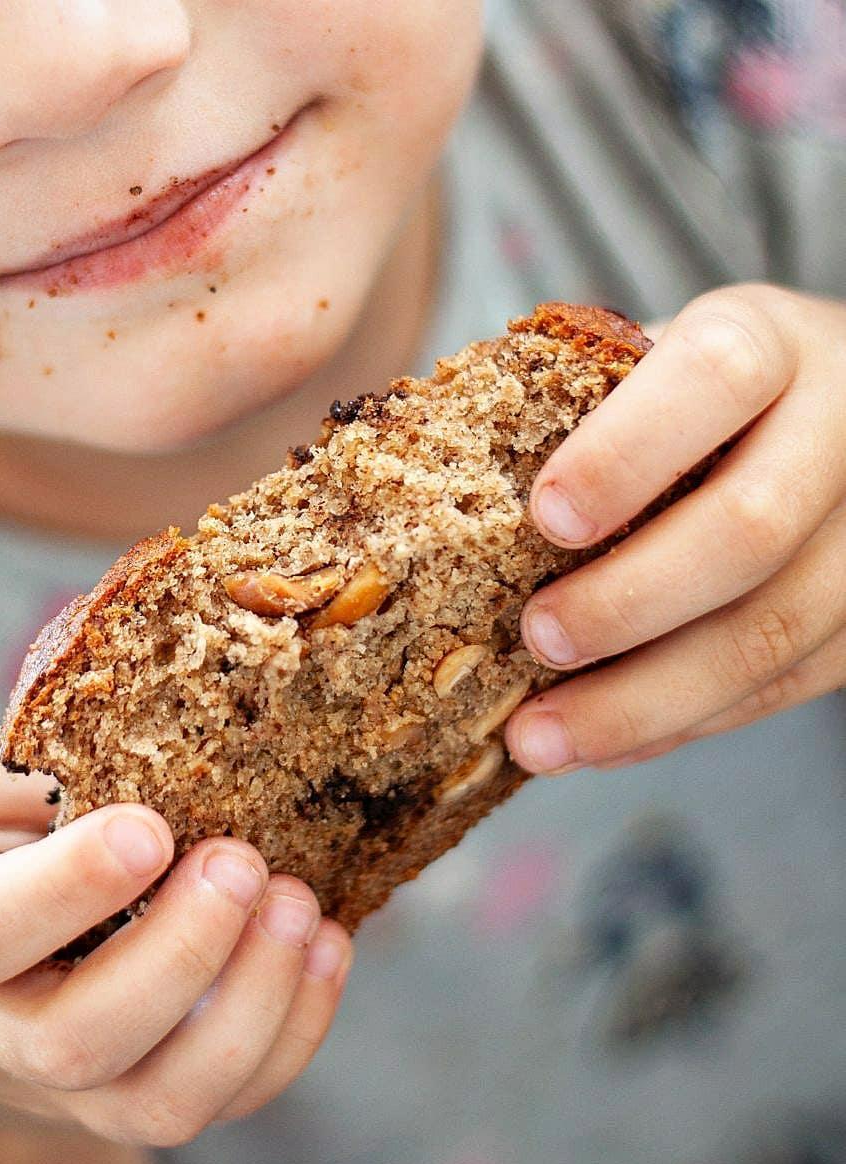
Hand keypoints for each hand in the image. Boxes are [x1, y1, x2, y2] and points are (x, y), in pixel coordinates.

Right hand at [0, 741, 352, 1144]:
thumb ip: (43, 770)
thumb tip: (162, 716)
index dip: (68, 888)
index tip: (151, 827)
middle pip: (77, 1041)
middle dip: (181, 952)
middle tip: (242, 861)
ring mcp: (68, 1092)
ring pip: (160, 1101)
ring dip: (252, 1003)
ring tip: (300, 905)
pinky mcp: (137, 1105)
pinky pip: (224, 1102)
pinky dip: (292, 1032)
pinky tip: (325, 947)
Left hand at [505, 284, 845, 773]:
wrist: (835, 414)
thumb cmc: (699, 395)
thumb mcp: (653, 362)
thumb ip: (578, 400)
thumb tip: (435, 478)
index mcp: (773, 341)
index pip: (715, 377)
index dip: (625, 454)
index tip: (543, 518)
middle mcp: (843, 426)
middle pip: (750, 528)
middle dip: (627, 601)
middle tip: (535, 640)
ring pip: (770, 633)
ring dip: (644, 702)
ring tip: (541, 740)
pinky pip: (781, 688)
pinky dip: (681, 725)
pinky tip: (602, 746)